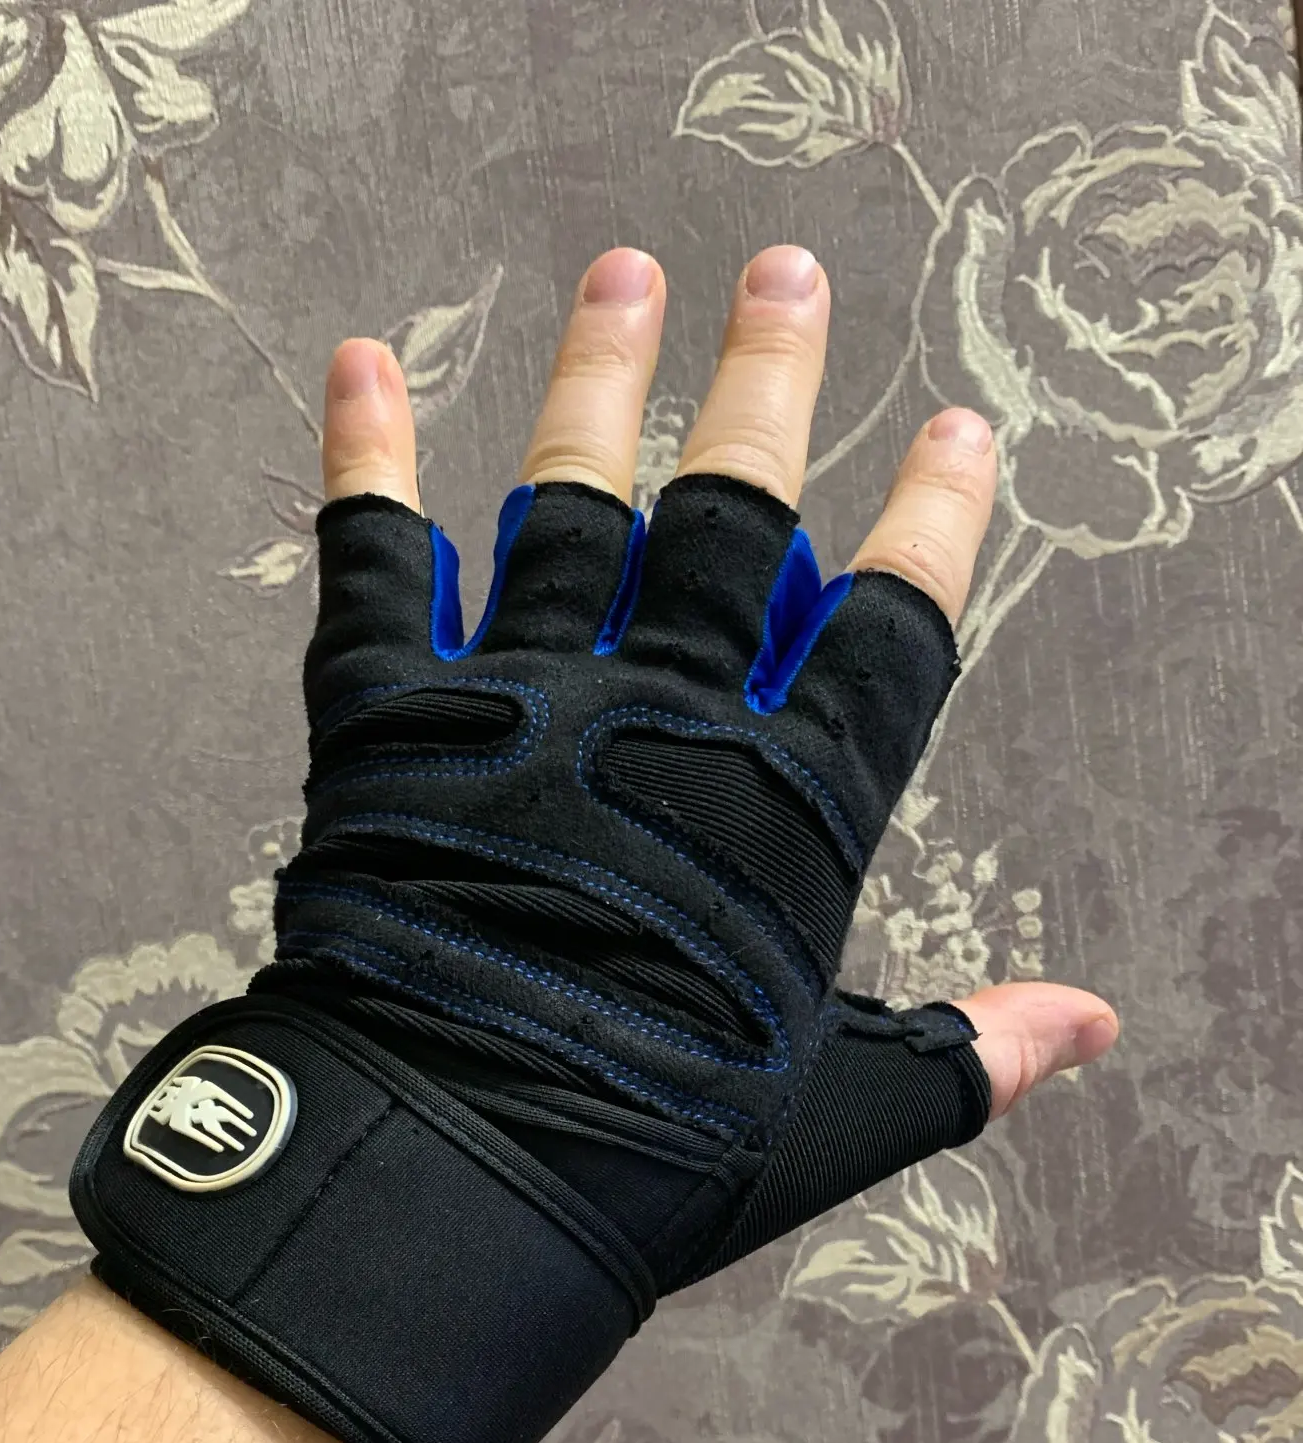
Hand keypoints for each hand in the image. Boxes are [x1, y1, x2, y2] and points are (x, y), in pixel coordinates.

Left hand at [319, 243, 1117, 1114]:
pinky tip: (360, 362)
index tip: (963, 435)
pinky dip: (365, 461)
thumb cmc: (648, 1151)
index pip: (884, 632)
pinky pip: (375, 564)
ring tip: (628, 274)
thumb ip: (960, 1053)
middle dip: (767, 386)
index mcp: (780, 804)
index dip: (933, 527)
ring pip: (572, 499)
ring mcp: (521, 698)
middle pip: (729, 514)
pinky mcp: (390, 717)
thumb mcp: (831, 1113)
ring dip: (603, 378)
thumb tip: (1085, 1027)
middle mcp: (659, 715)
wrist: (456, 1167)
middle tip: (785, 276)